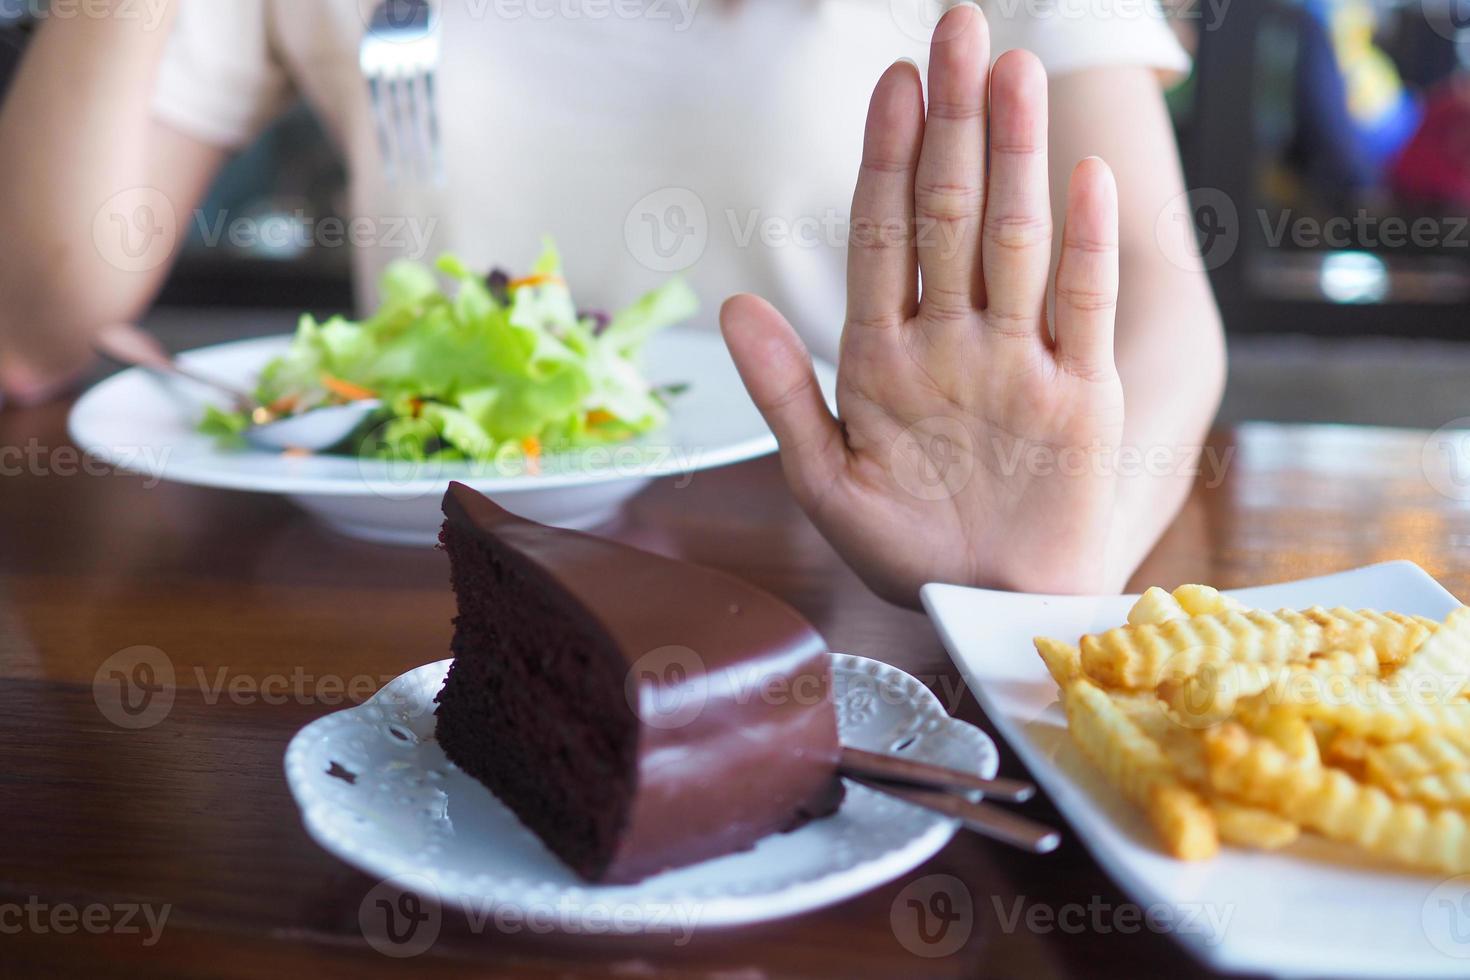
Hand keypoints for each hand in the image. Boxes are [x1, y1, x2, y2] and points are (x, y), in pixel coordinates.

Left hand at [721, 5, 1124, 604]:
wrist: (986, 609)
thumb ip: (784, 391)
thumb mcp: (824, 479)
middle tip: (958, 26)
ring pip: (1017, 240)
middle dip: (951, 122)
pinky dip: (1086, 247)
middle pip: (951, 213)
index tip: (891, 82)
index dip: (885, 158)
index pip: (883, 235)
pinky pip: (1084, 309)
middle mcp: (953, 342)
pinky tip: (1080, 177)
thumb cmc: (904, 549)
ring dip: (1013, 158)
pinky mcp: (1081, 396)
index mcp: (884, 356)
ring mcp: (1019, 361)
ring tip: (1011, 72)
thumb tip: (731, 303)